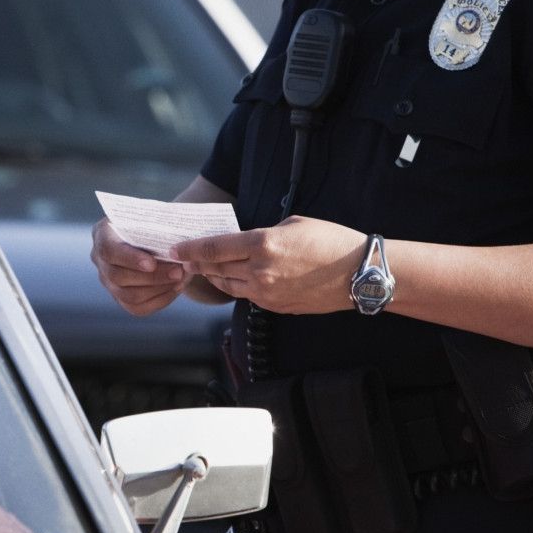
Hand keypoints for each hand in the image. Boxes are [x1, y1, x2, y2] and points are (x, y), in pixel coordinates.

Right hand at [91, 218, 187, 315]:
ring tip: (181, 279)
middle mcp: (100, 260)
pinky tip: (176, 288)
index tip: (151, 263)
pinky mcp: (120, 298)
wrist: (155, 237)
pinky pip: (138, 308)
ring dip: (159, 289)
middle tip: (178, 271)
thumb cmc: (153, 222)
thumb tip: (175, 241)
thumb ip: (157, 223)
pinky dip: (160, 300)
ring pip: (129, 296)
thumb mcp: (152, 215)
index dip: (129, 259)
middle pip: (118, 276)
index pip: (109, 250)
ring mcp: (108, 282)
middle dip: (152, 276)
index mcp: (103, 234)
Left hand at [170, 216, 368, 314]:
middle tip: (184, 258)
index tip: (174, 248)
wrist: (358, 274)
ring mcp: (266, 293)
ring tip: (206, 268)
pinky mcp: (275, 307)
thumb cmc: (331, 241)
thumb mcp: (292, 224)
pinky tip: (238, 278)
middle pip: (215, 269)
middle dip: (198, 264)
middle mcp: (260, 271)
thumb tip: (244, 242)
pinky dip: (237, 286)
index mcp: (262, 244)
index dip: (190, 249)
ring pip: (228, 285)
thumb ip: (262, 234)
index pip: (214, 248)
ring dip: (215, 276)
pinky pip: (247, 296)